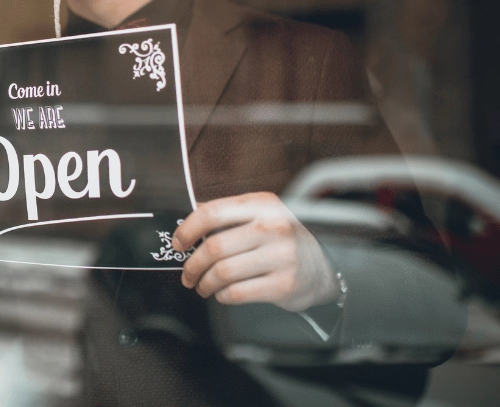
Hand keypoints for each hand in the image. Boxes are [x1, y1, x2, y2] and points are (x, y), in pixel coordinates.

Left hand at [172, 192, 336, 311]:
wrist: (320, 268)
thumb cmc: (279, 240)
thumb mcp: (259, 216)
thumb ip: (226, 215)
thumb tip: (186, 221)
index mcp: (262, 204)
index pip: (213, 212)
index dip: (188, 229)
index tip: (178, 243)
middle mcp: (274, 227)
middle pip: (215, 247)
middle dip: (193, 264)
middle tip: (187, 273)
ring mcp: (282, 256)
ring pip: (223, 272)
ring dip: (204, 283)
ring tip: (201, 285)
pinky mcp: (284, 284)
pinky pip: (237, 293)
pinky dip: (221, 295)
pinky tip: (221, 293)